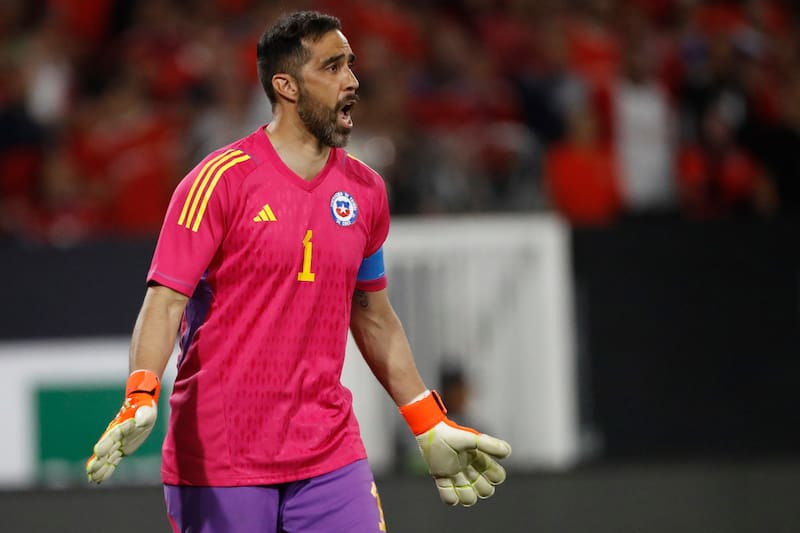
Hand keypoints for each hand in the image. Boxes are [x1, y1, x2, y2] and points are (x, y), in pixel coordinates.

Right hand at [86, 369, 159, 483]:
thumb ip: (142, 416)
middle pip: (105, 449)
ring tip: (92, 479)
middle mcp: (115, 437)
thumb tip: (137, 422)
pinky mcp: (122, 450)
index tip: (97, 451)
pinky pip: (112, 461)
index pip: (111, 436)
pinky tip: (98, 480)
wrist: (144, 411)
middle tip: (90, 470)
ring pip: (106, 458)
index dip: (105, 443)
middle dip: (98, 459)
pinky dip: (107, 470)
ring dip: (100, 468)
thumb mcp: (146, 411)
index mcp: (120, 426)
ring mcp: (117, 444)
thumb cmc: (144, 409)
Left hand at [401, 391, 511, 505]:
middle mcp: (470, 470)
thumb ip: (489, 445)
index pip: (497, 477)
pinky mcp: (442, 479)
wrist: (430, 432)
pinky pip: (449, 499)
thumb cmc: (452, 434)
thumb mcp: (472, 438)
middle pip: (486, 491)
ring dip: (466, 495)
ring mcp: (456, 476)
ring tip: (457, 481)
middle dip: (480, 487)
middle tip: (470, 474)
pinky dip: (450, 498)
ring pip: (469, 499)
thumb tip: (508, 453)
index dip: (495, 477)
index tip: (484, 466)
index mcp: (480, 459)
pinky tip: (447, 483)